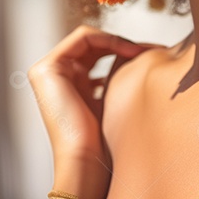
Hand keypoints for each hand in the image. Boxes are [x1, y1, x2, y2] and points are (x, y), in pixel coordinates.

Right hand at [28, 25, 159, 195]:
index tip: (150, 55)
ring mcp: (48, 71)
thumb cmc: (101, 141)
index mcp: (69, 83)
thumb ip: (116, 80)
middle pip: (92, 45)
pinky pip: (83, 38)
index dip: (123, 49)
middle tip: (150, 50)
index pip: (95, 52)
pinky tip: (130, 53)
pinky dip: (108, 39)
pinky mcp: (48, 69)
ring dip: (117, 40)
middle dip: (122, 44)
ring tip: (141, 52)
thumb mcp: (112, 101)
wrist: (86, 160)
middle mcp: (56, 76)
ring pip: (89, 38)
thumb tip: (143, 60)